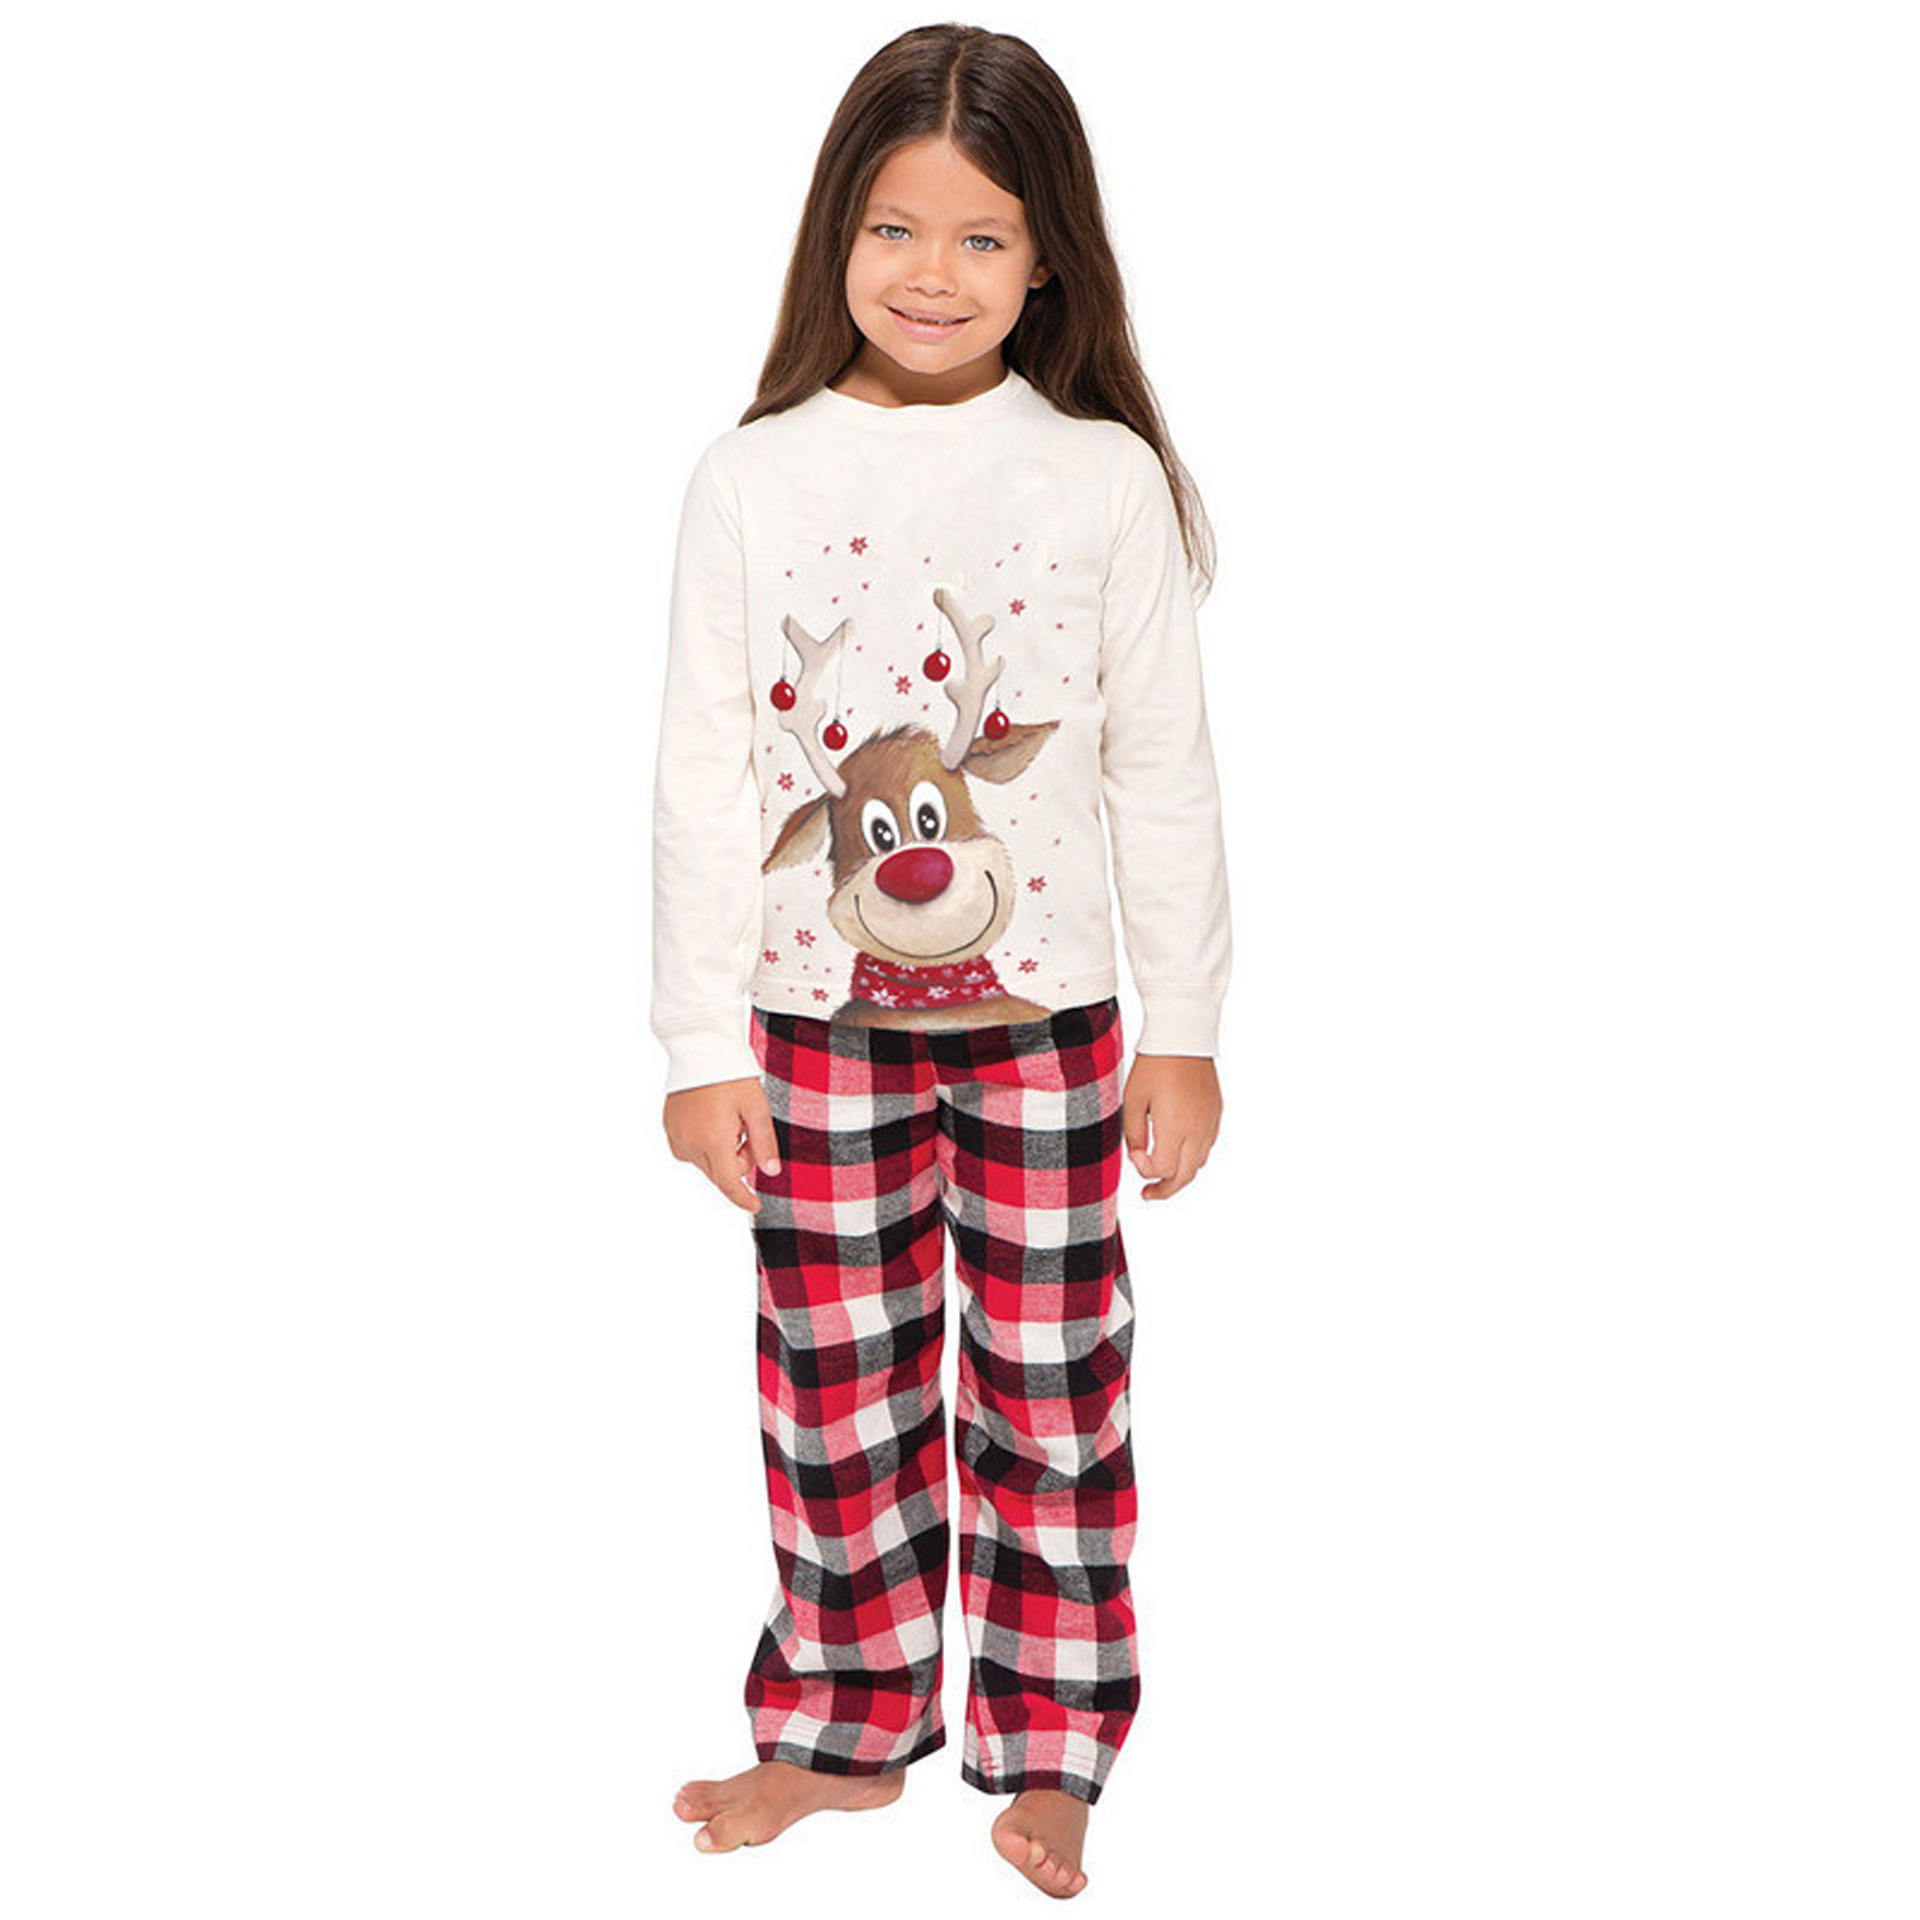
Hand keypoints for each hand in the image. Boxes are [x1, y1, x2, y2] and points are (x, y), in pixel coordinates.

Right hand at [663, 1076, 780, 1213]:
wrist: (700, 1048)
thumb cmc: (731, 1075)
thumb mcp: (757, 1108)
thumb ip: (764, 1143)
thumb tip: (770, 1172)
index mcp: (713, 1140)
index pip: (730, 1183)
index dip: (743, 1198)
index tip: (755, 1206)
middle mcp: (690, 1143)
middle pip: (719, 1173)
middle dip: (739, 1162)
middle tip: (749, 1132)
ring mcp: (676, 1135)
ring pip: (704, 1163)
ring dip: (722, 1154)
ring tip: (731, 1121)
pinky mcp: (668, 1126)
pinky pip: (689, 1150)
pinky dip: (705, 1146)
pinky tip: (714, 1122)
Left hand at [1121, 1054, 1220, 1200]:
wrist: (1182, 1037)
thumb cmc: (1153, 1067)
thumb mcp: (1133, 1100)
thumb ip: (1133, 1135)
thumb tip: (1139, 1161)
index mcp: (1176, 1127)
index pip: (1164, 1169)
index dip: (1146, 1170)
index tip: (1135, 1156)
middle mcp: (1198, 1129)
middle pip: (1185, 1176)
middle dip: (1165, 1190)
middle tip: (1148, 1195)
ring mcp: (1210, 1122)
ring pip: (1198, 1163)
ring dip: (1180, 1174)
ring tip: (1162, 1176)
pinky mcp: (1216, 1113)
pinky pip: (1207, 1146)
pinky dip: (1192, 1156)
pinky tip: (1177, 1151)